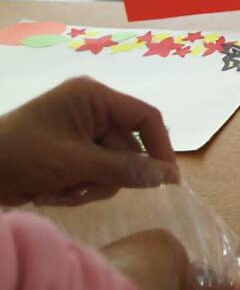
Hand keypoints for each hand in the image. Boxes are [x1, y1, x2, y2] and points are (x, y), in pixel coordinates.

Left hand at [0, 78, 177, 207]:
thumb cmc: (21, 156)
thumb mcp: (76, 164)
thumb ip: (125, 170)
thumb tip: (169, 177)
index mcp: (93, 97)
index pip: (145, 118)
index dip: (160, 148)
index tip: (167, 180)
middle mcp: (91, 110)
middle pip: (129, 148)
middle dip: (108, 175)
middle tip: (82, 188)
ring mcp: (80, 132)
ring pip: (113, 167)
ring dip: (91, 186)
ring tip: (60, 191)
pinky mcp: (70, 152)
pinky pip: (96, 173)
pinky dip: (79, 188)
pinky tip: (51, 192)